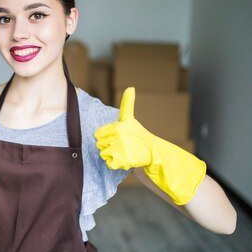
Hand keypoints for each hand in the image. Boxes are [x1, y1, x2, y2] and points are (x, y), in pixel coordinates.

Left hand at [94, 87, 205, 204]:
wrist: (153, 152)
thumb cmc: (138, 135)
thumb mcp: (130, 118)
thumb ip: (127, 103)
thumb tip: (131, 87)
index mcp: (117, 125)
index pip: (98, 134)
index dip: (105, 138)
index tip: (116, 138)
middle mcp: (118, 136)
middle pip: (99, 145)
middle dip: (108, 147)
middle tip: (121, 147)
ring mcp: (120, 148)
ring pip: (103, 154)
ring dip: (112, 156)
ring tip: (123, 153)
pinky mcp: (122, 159)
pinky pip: (109, 164)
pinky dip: (115, 164)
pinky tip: (124, 160)